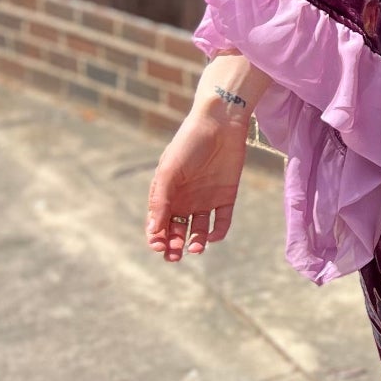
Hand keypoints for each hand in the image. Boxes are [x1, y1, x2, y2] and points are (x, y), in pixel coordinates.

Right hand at [145, 104, 248, 262]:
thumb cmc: (188, 145)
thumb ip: (161, 201)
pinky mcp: (226, 196)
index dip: (157, 237)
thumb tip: (153, 231)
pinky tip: (211, 236)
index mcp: (167, 193)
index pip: (159, 223)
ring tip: (194, 247)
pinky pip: (222, 221)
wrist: (220, 125)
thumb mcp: (169, 172)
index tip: (159, 246)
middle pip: (178, 230)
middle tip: (175, 255)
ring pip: (199, 230)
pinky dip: (217, 232)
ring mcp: (206, 199)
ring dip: (196, 242)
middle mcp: (185, 199)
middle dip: (175, 246)